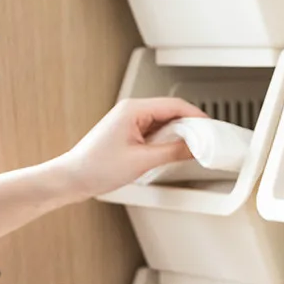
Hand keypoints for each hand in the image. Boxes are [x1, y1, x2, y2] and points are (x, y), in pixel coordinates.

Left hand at [60, 97, 207, 198]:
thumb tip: (194, 148)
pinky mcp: (128, 134)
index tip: (211, 128)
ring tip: (189, 150)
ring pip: (164, 123)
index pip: (175, 105)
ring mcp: (129, 122)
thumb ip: (173, 152)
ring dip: (178, 135)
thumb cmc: (96, 167)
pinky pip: (154, 132)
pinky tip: (172, 153)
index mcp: (134, 109)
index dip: (196, 116)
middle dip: (190, 126)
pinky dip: (166, 141)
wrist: (72, 178)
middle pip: (171, 112)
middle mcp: (131, 111)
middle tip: (204, 142)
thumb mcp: (142, 161)